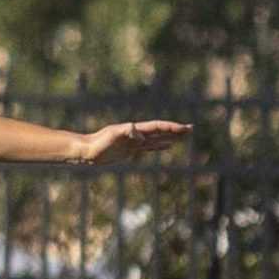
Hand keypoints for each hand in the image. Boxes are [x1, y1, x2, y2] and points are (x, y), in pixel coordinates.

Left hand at [73, 120, 189, 164]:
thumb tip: (139, 134)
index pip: (157, 127)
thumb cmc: (98, 143)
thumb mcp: (111, 136)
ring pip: (157, 138)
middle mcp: (136, 134)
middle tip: (191, 129)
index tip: (184, 128)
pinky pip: (149, 147)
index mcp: (134, 129)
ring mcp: (134, 142)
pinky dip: (159, 146)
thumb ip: (125, 132)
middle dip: (175, 130)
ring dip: (170, 136)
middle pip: (160, 131)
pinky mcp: (130, 150)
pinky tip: (167, 146)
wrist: (87, 151)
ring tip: (183, 135)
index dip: (170, 127)